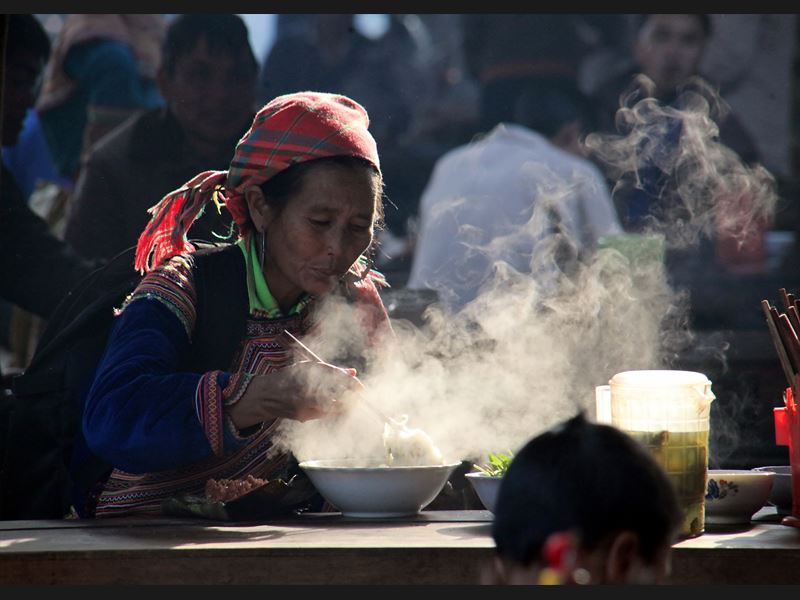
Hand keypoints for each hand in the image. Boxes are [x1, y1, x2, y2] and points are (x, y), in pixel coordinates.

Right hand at [226, 360, 363, 428]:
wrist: (266, 395)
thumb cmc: (289, 378)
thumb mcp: (308, 368)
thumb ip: (331, 371)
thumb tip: (353, 372)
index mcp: (307, 371)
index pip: (335, 376)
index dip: (351, 383)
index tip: (360, 387)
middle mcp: (305, 387)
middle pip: (336, 393)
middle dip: (350, 396)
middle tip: (358, 397)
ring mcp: (303, 403)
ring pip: (332, 407)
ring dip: (342, 405)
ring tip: (347, 402)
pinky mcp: (302, 415)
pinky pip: (323, 413)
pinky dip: (330, 410)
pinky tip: (330, 406)